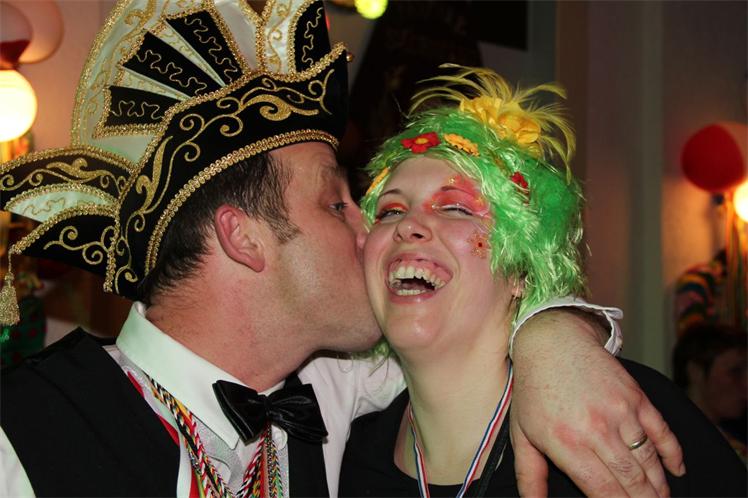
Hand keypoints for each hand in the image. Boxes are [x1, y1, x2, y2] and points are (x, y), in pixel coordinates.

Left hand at [510, 310, 683, 496]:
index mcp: (568, 443)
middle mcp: (599, 430)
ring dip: (659, 487)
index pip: (604, 491)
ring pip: (650, 462)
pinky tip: (676, 471)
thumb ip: (529, 476)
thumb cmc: (535, 389)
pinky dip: (673, 455)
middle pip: (633, 482)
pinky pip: (663, 432)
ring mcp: (622, 412)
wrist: (552, 340)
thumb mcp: (522, 434)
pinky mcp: (637, 397)